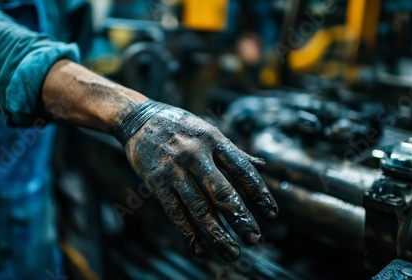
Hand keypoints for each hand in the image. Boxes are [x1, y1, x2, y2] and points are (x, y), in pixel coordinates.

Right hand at [120, 101, 277, 260]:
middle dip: (240, 217)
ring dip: (217, 233)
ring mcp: (174, 169)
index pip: (242, 169)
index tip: (272, 214)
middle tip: (254, 238)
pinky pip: (174, 212)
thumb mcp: (208, 131)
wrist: (139, 118)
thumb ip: (234, 151)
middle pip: (222, 192)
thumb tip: (262, 166)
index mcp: (214, 140)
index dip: (259, 193)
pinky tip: (199, 250)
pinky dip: (188, 233)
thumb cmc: (181, 126)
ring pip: (199, 207)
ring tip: (232, 252)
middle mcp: (195, 154)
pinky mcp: (156, 182)